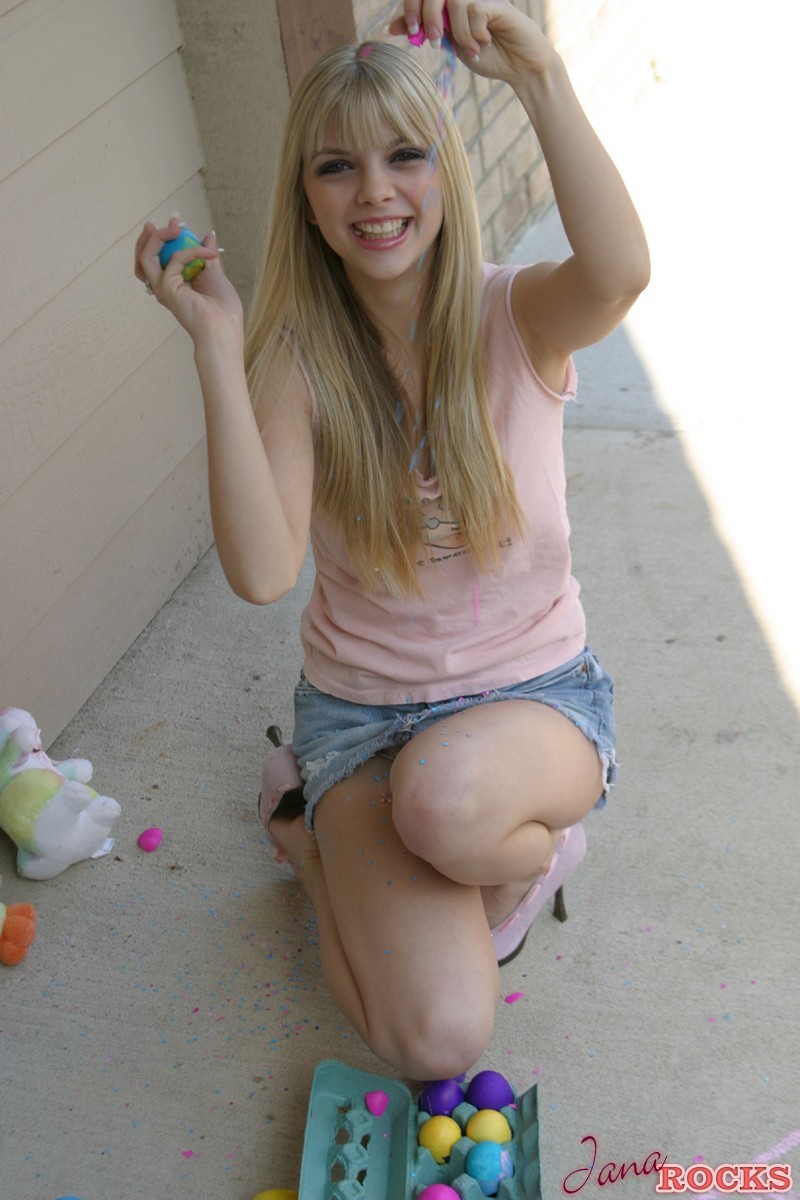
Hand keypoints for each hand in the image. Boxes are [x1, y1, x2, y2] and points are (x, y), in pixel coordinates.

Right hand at [134, 215, 242, 346]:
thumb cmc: (222, 310)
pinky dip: (191, 250)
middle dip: (152, 235)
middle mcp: (163, 286)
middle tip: (170, 221)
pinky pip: (175, 259)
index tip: (177, 222)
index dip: (164, 237)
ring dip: (158, 237)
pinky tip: (208, 251)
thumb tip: (207, 235)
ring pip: (145, 256)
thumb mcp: (214, 274)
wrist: (224, 328)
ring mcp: (162, 288)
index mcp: (173, 284)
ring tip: (177, 228)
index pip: (159, 257)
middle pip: (143, 257)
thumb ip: (206, 254)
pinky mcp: (167, 288)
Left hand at [389, 1, 555, 83]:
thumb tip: (392, 27)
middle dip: (429, 16)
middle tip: (435, 41)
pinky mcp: (496, 4)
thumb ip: (427, 31)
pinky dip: (474, 32)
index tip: (410, 29)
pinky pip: (474, 10)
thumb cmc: (487, 55)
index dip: (411, 6)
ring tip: (470, 49)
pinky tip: (484, 42)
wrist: (519, 68)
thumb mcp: (451, 45)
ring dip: (458, 32)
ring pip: (455, 2)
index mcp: (451, 3)